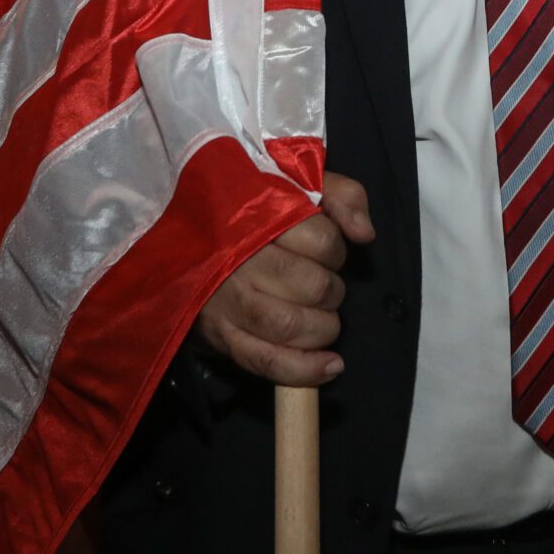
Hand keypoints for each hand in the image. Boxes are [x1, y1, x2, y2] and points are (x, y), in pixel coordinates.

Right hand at [194, 172, 374, 386]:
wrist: (189, 236)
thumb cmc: (256, 210)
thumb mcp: (300, 184)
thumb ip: (343, 196)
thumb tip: (365, 234)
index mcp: (258, 218)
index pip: (322, 240)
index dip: (337, 249)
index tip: (327, 249)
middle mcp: (240, 262)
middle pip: (312, 286)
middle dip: (332, 290)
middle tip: (324, 284)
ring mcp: (227, 303)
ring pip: (290, 327)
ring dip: (323, 327)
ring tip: (324, 318)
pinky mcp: (220, 336)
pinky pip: (266, 361)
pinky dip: (304, 370)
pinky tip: (330, 365)